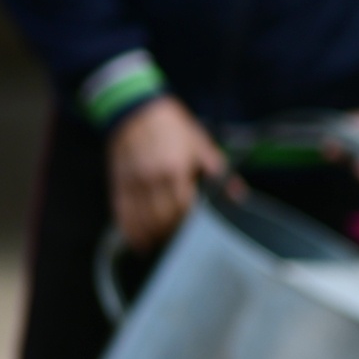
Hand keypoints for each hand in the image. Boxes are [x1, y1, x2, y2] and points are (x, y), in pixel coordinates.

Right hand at [108, 96, 225, 249]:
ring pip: (140, 222)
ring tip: (163, 247)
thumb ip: (220, 174)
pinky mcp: (118, 185)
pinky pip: (122, 215)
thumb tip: (240, 197)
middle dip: (172, 235)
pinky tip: (139, 245)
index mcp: (175, 170)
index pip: (183, 208)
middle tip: (182, 242)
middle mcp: (152, 180)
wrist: (137, 112)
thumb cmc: (174, 129)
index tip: (198, 232)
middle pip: (161, 220)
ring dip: (152, 238)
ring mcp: (132, 184)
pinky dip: (130, 233)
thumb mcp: (202, 146)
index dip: (190, 224)